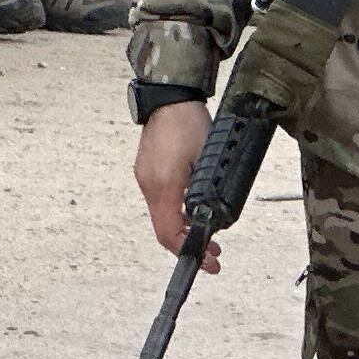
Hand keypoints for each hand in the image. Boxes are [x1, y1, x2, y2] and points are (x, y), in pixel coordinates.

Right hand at [135, 100, 212, 263]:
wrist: (168, 97)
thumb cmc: (189, 122)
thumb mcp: (206, 160)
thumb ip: (205, 192)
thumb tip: (209, 218)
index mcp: (164, 185)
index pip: (169, 233)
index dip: (189, 251)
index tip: (209, 260)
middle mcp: (149, 185)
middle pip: (164, 229)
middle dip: (188, 244)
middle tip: (213, 252)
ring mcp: (145, 178)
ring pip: (162, 216)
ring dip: (182, 229)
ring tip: (206, 232)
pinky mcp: (146, 171)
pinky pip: (159, 201)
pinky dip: (175, 213)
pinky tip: (191, 210)